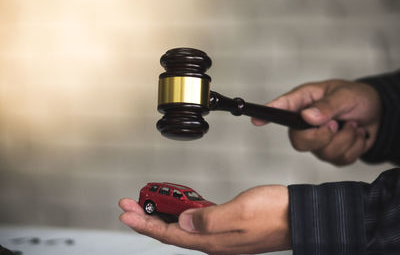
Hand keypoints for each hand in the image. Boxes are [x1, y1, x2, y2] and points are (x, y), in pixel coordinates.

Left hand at [119, 185, 290, 254]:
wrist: (297, 215)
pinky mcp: (225, 225)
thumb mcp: (239, 213)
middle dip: (147, 218)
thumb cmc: (273, 213)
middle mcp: (212, 241)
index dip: (145, 224)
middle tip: (129, 205)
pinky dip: (182, 212)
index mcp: (212, 240)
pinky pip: (196, 221)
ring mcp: (219, 234)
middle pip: (171, 231)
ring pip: (182, 226)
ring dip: (163, 214)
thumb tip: (182, 223)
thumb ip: (208, 220)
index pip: (170, 234)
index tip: (126, 213)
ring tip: (146, 203)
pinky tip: (177, 206)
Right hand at [252, 80, 381, 165]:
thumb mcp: (345, 95)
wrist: (379, 114)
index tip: (256, 120)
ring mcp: (317, 141)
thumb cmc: (357, 98)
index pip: (281, 109)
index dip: (266, 114)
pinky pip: (338, 160)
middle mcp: (305, 123)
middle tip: (337, 124)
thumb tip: (307, 117)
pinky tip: (357, 134)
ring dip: (345, 139)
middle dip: (321, 136)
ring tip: (353, 124)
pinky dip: (354, 147)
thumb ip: (327, 106)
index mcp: (304, 103)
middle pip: (299, 141)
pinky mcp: (330, 154)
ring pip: (322, 152)